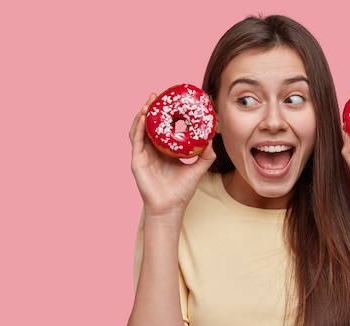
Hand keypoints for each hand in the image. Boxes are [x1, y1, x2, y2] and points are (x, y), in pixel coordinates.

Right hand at [129, 94, 216, 216]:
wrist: (170, 208)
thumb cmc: (181, 191)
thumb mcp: (197, 168)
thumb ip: (206, 155)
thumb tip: (213, 140)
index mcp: (163, 151)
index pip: (162, 128)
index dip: (165, 113)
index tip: (171, 100)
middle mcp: (151, 151)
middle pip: (148, 125)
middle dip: (151, 108)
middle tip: (157, 94)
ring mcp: (143, 155)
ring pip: (139, 130)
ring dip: (143, 114)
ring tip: (149, 102)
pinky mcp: (137, 161)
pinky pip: (136, 141)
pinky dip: (139, 127)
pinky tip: (144, 117)